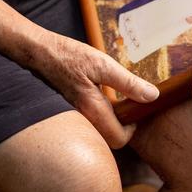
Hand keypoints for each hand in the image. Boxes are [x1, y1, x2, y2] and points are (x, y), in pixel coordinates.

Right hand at [35, 31, 158, 148]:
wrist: (39, 53)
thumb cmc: (68, 55)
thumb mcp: (102, 64)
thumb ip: (128, 82)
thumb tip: (152, 96)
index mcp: (93, 110)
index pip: (120, 139)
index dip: (133, 127)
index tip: (136, 108)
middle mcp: (83, 119)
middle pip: (111, 138)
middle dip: (123, 125)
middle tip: (128, 101)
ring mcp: (75, 117)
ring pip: (101, 130)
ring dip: (112, 118)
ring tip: (115, 96)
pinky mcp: (71, 111)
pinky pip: (91, 121)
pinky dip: (100, 113)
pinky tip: (99, 92)